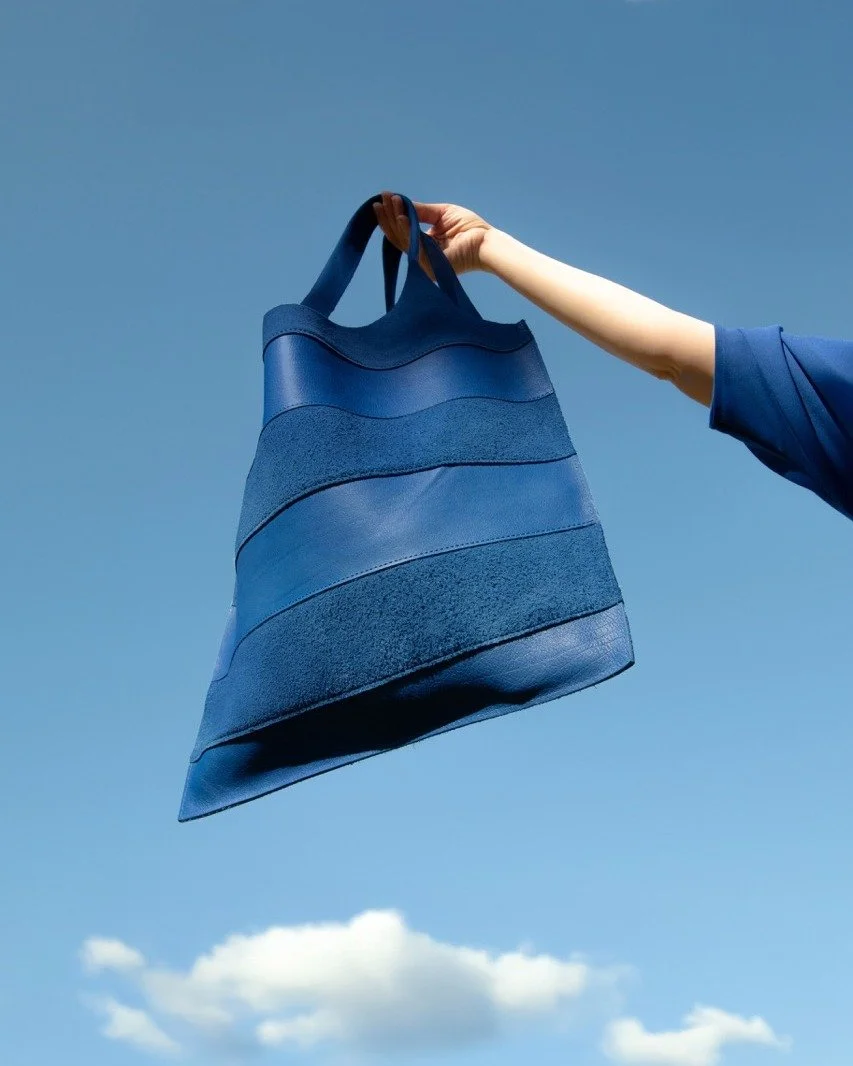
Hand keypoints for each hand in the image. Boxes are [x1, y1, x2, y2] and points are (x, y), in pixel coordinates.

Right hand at [372, 191, 492, 279]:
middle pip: (398, 235)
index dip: (393, 213)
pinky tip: (400, 217)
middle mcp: (421, 253)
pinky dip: (405, 229)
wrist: (486, 242)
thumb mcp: (441, 213)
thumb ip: (421, 211)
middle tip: (379, 201)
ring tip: (386, 204)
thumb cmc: (470, 228)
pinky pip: (412, 245)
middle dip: (388, 216)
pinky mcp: (428, 265)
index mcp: (424, 242)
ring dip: (393, 220)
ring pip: (401, 240)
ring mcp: (423, 261)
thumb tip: (400, 202)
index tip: (385, 197)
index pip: (404, 229)